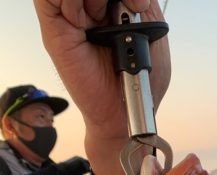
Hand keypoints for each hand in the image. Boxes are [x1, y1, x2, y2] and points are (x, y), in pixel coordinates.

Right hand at [33, 0, 170, 174]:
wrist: (123, 115)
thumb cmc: (139, 81)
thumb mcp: (154, 37)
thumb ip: (145, 6)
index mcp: (114, 3)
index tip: (140, 5)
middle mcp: (90, 5)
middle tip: (130, 9)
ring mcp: (71, 15)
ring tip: (102, 19)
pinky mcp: (55, 29)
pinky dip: (69, 1)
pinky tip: (83, 20)